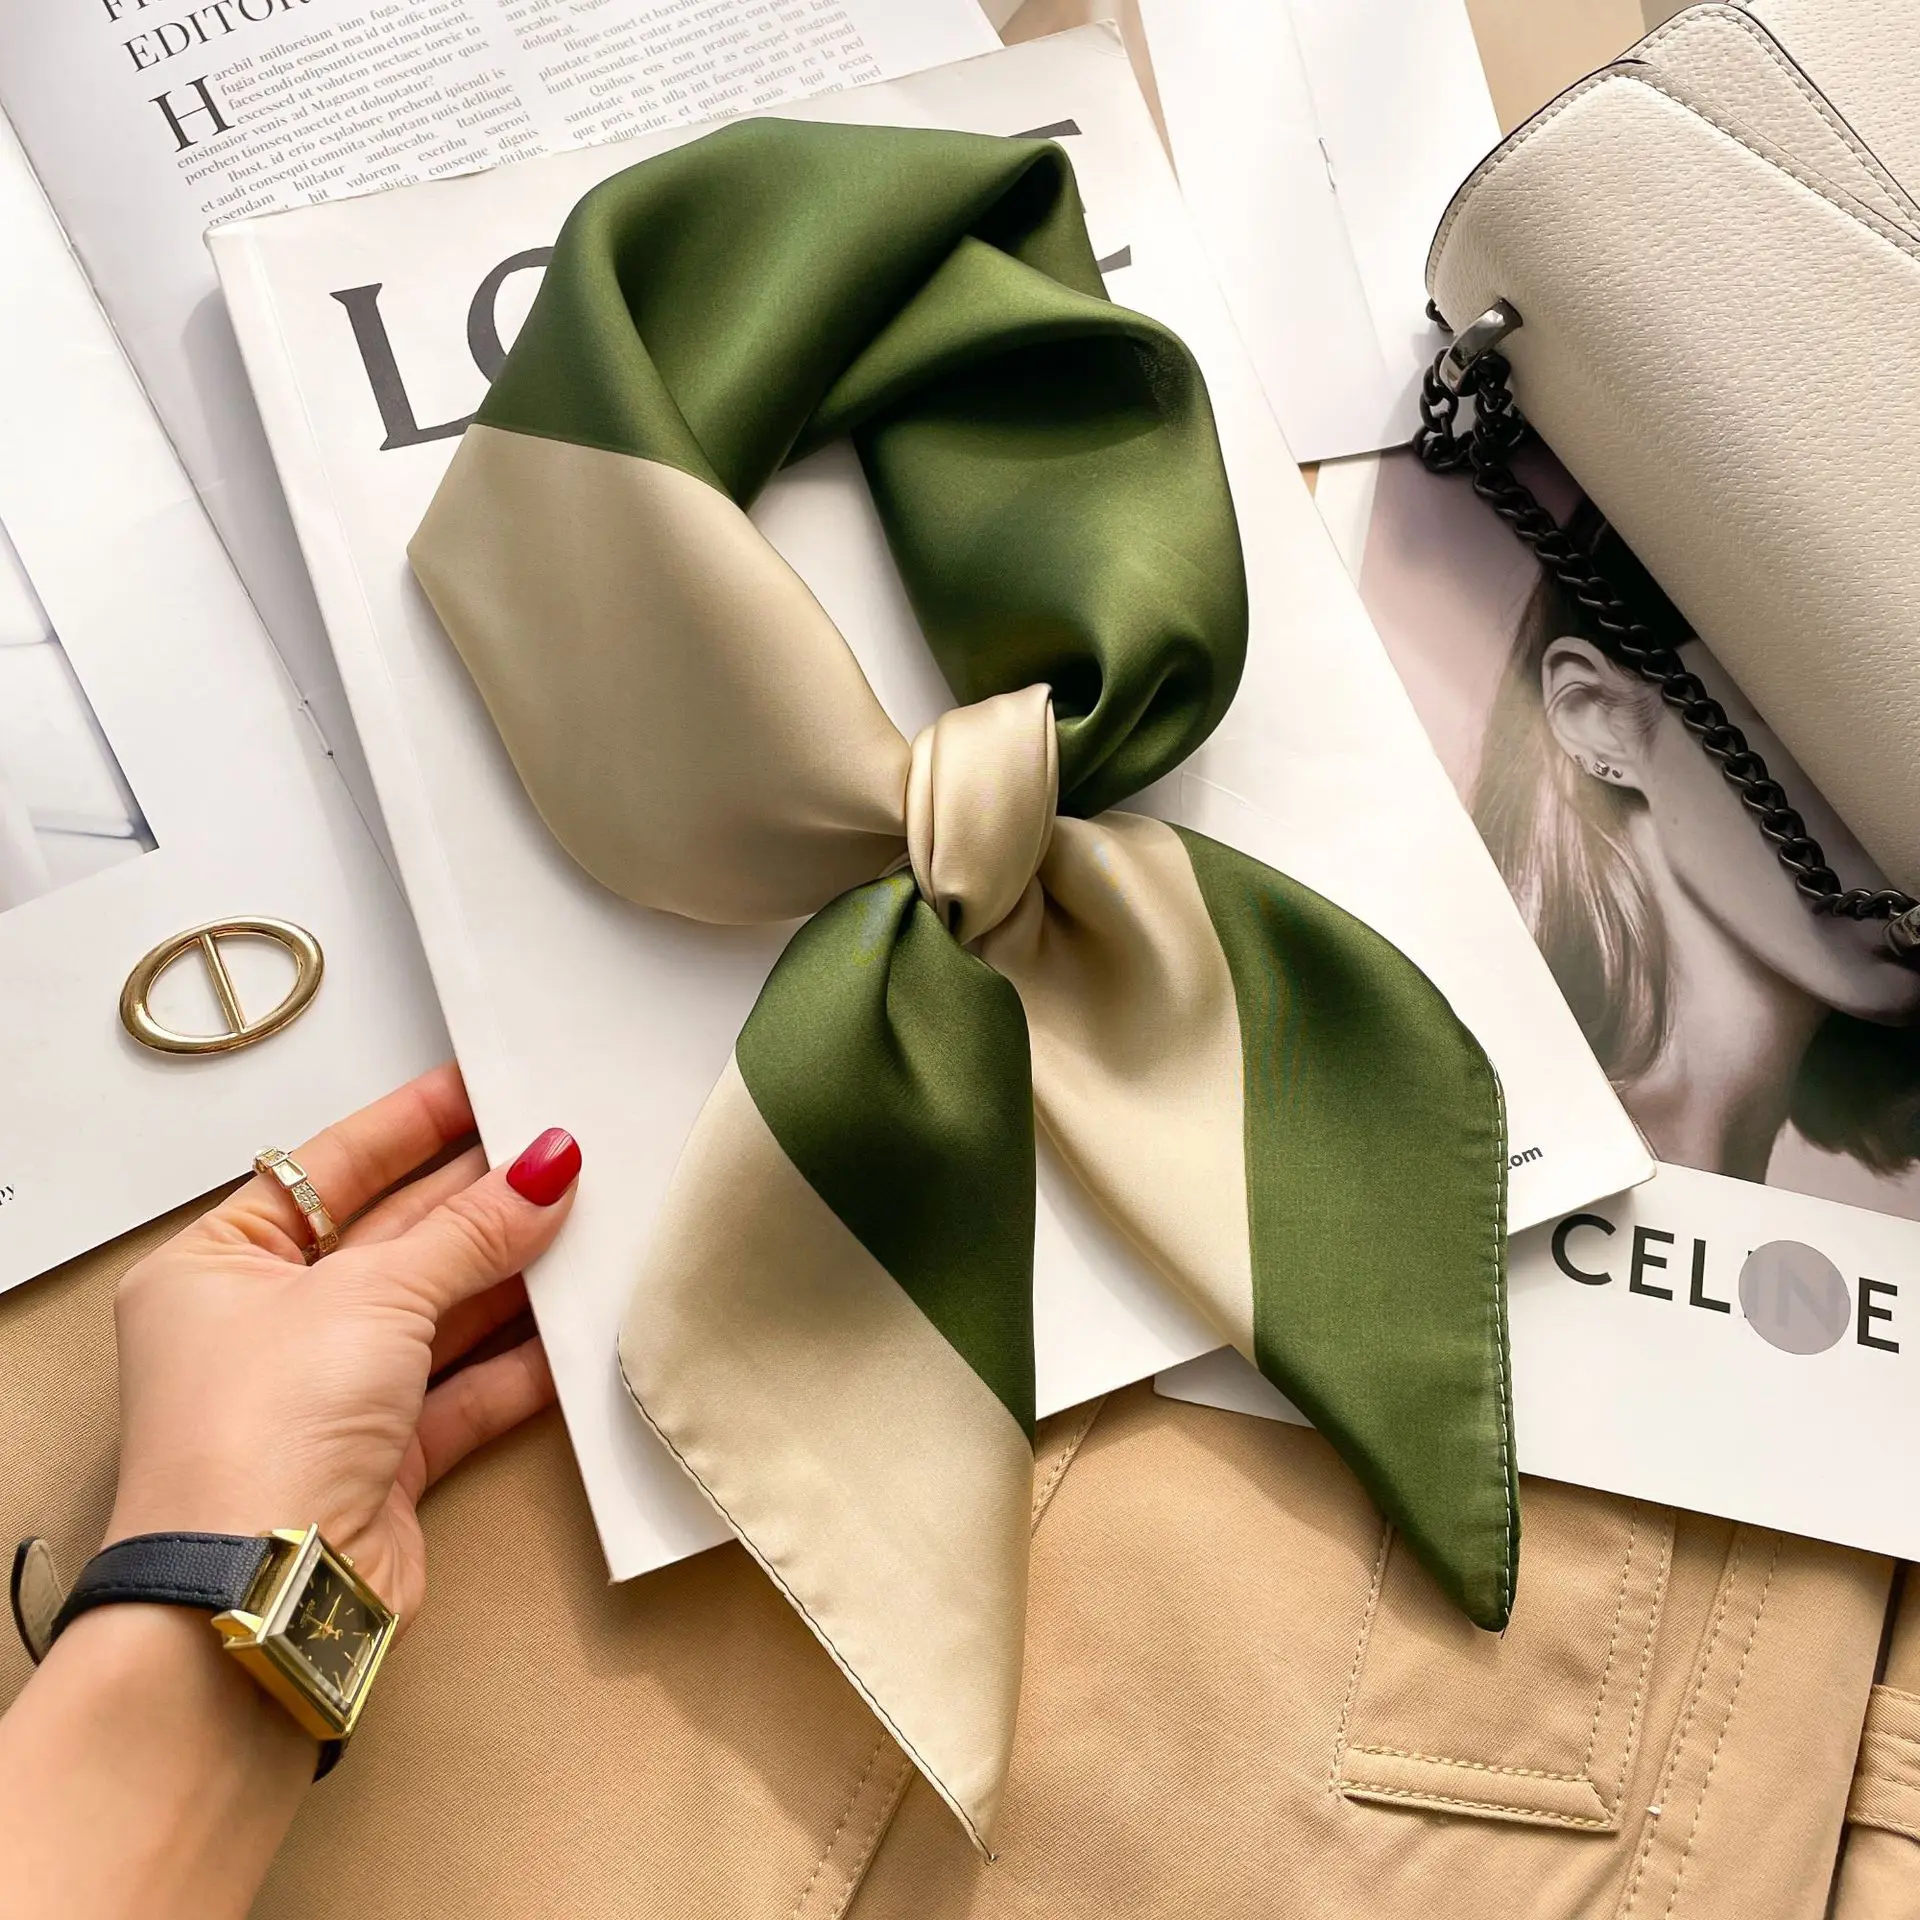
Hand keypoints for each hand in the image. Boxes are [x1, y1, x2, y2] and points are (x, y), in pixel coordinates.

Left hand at [104, 1064, 579, 1622]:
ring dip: (508, 1276)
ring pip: (435, 1314)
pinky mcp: (381, 1461)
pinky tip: (573, 1326)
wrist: (267, 1590)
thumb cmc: (263, 1428)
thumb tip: (547, 1167)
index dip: (410, 1125)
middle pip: (391, 1239)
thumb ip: (472, 1230)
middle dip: (476, 1201)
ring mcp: (326, 1397)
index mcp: (218, 1265)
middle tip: (560, 1152)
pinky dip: (517, 1360)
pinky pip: (462, 1389)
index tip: (482, 1088)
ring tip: (587, 1222)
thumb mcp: (374, 1293)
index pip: (328, 1169)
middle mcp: (266, 1327)